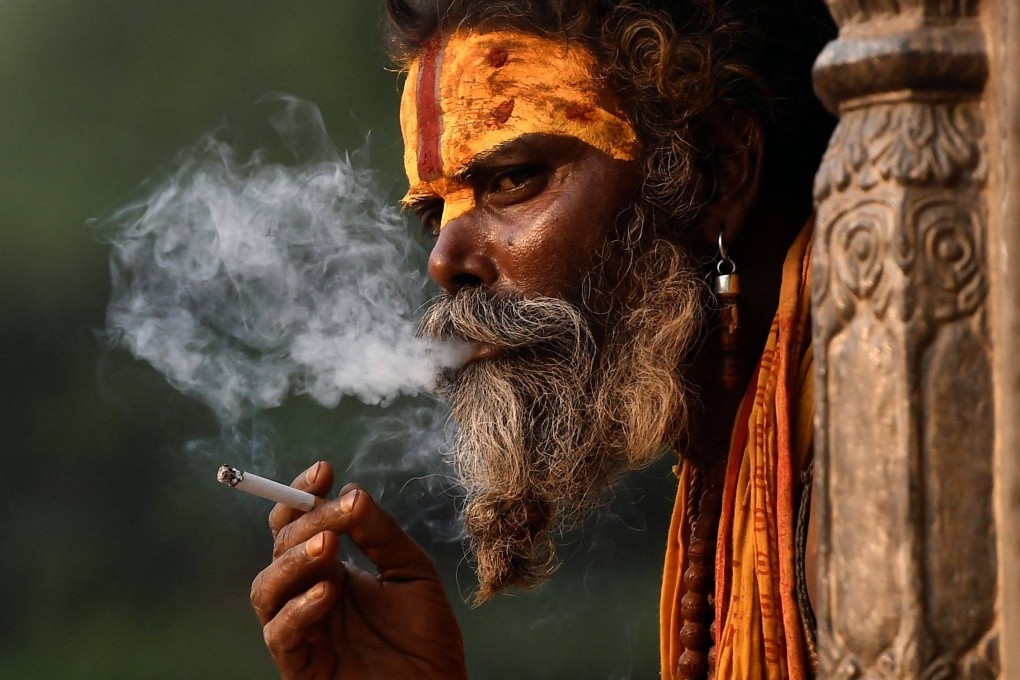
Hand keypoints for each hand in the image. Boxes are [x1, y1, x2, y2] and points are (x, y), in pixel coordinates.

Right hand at [250, 462, 466, 678]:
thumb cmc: (426, 636)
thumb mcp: (412, 571)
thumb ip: (381, 534)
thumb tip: (351, 492)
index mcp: (332, 569)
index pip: (300, 524)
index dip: (303, 495)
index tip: (324, 471)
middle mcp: (308, 594)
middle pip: (282, 548)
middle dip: (306, 522)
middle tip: (339, 511)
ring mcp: (302, 630)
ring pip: (266, 588)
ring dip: (293, 562)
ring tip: (328, 546)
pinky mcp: (300, 666)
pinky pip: (280, 634)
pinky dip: (299, 609)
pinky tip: (328, 592)